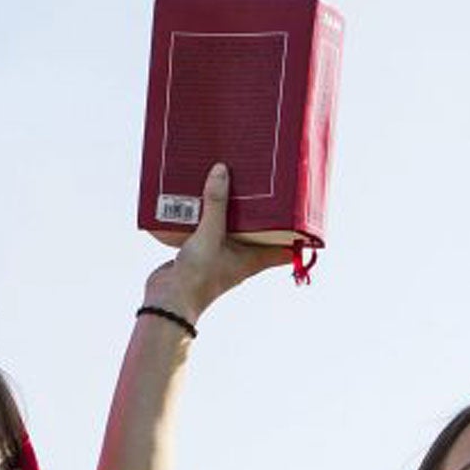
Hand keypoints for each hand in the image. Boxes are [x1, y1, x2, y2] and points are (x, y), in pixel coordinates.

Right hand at [142, 163, 294, 321]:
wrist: (168, 299)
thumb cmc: (198, 276)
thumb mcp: (211, 234)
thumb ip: (216, 204)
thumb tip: (222, 170)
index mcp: (253, 259)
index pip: (284, 249)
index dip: (295, 235)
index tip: (301, 213)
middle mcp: (240, 257)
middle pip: (257, 232)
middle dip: (260, 211)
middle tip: (265, 185)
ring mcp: (219, 254)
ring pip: (230, 228)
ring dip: (230, 209)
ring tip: (234, 181)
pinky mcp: (200, 250)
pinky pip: (207, 228)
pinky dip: (207, 214)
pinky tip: (202, 195)